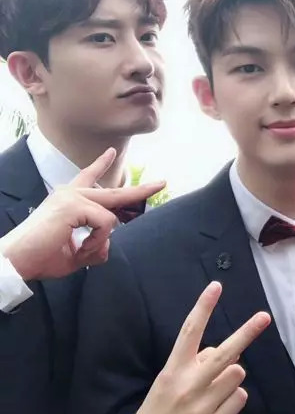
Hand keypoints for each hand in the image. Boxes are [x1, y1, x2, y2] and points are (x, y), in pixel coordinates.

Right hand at [0, 148, 164, 280]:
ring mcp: (72, 197)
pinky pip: (105, 224)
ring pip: (111, 216)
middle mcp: (70, 194)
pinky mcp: (74, 205)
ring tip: (81, 251)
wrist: (14, 261)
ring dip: (100, 242)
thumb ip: (94, 245)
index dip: (100, 164)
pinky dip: (97, 241)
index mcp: (67, 201)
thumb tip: (108, 244)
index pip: (87, 177)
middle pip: (113, 192)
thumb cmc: (39, 258)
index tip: (111, 152)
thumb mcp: (75, 253)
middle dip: (139, 191)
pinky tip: (80, 247)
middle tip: (162, 183)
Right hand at [126, 282, 270, 413]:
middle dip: (247, 332)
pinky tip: (218, 406)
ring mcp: (202, 406)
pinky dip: (234, 398)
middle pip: (225, 352)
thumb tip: (229, 352)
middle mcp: (188, 386)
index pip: (189, 332)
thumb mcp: (168, 382)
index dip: (203, 307)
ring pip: (237, 373)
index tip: (215, 286)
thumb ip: (195, 364)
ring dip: (231, 377)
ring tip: (213, 390)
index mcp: (172, 371)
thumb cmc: (158, 412)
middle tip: (264, 316)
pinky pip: (240, 397)